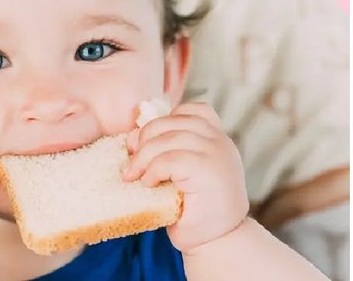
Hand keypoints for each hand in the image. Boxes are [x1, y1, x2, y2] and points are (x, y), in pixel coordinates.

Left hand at [122, 102, 248, 253]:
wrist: (218, 243)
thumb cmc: (193, 209)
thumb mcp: (180, 172)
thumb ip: (165, 150)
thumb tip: (131, 137)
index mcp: (217, 139)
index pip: (194, 110)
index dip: (167, 119)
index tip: (150, 142)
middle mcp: (220, 142)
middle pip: (172, 121)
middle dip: (145, 138)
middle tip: (132, 164)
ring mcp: (217, 154)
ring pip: (168, 138)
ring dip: (144, 157)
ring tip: (135, 176)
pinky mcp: (209, 170)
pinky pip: (170, 159)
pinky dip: (153, 170)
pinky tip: (149, 184)